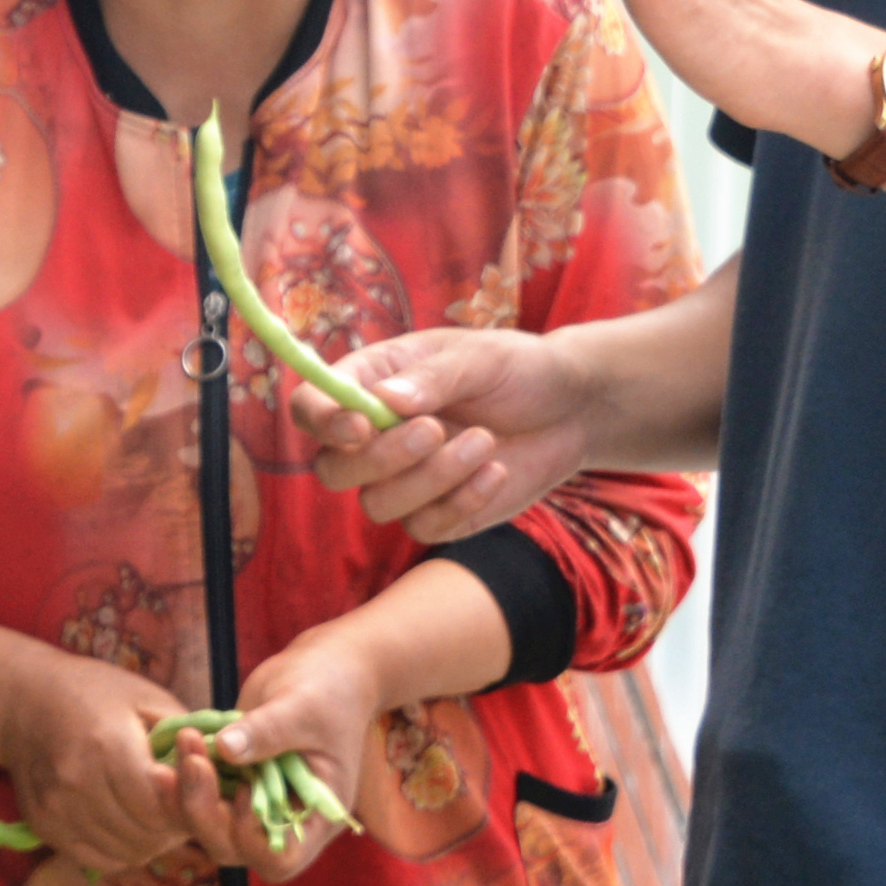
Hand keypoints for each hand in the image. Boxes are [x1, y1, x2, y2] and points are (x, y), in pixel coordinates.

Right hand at [0, 644, 221, 883]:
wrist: (22, 701)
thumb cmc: (95, 693)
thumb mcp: (148, 700)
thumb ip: (186, 741)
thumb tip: (225, 778)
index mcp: (106, 745)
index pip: (162, 804)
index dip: (189, 803)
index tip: (197, 786)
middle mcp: (76, 783)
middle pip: (148, 832)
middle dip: (175, 823)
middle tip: (182, 801)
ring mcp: (57, 810)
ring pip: (130, 852)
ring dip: (153, 839)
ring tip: (155, 809)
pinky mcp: (45, 828)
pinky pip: (103, 860)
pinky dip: (126, 848)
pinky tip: (129, 821)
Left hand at [195, 630, 391, 885]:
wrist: (322, 669)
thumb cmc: (328, 690)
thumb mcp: (303, 707)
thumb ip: (267, 730)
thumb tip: (224, 749)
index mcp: (316, 816)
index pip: (281, 859)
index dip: (252, 838)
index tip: (246, 789)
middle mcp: (283, 819)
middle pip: (233, 847)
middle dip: (204, 810)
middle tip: (192, 759)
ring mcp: (253, 803)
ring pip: (208, 825)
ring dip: (185, 792)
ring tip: (180, 743)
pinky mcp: (231, 781)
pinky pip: (199, 795)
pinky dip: (182, 777)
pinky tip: (173, 745)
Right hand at [306, 326, 605, 545]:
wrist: (572, 411)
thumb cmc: (519, 369)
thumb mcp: (482, 358)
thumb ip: (434, 377)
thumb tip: (385, 400)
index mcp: (371, 382)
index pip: (313, 407)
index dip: (323, 421)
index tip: (362, 425)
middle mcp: (375, 435)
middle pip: (333, 469)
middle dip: (380, 459)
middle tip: (435, 431)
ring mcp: (403, 480)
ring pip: (377, 504)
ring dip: (431, 479)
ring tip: (485, 442)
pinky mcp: (436, 514)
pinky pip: (424, 527)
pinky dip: (462, 503)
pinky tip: (498, 471)